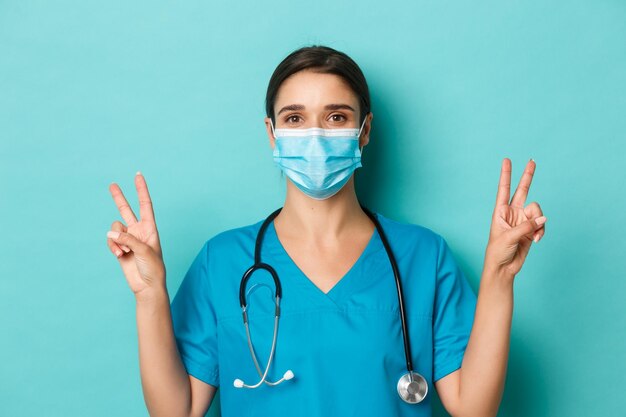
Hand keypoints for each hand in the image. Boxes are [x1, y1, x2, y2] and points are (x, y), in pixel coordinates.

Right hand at [106, 172, 165, 299]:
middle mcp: (138, 231)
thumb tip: (110, 234)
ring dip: (116, 239)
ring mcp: (128, 239)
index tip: (138, 175)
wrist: (147, 286)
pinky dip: (112, 247)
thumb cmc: (153, 267)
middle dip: (119, 198)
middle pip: (127, 210)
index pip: (145, 204)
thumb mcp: (144, 250)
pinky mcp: (119, 248)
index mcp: (150, 228)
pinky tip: (119, 255)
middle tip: (112, 184)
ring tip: (123, 251)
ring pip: (114, 229)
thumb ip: (127, 239)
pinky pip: (110, 241)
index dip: (141, 190)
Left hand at [484, 158, 546, 279]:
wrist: (503, 268)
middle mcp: (512, 212)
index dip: (506, 174)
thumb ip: (526, 226)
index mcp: (500, 211)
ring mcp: (523, 220)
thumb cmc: (498, 251)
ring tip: (534, 235)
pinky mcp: (531, 229)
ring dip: (539, 222)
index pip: (503, 189)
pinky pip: (542, 224)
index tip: (507, 160)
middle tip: (532, 161)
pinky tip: (536, 239)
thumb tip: (543, 218)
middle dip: (528, 176)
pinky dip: (541, 231)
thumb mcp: (508, 237)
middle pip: (522, 190)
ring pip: (538, 211)